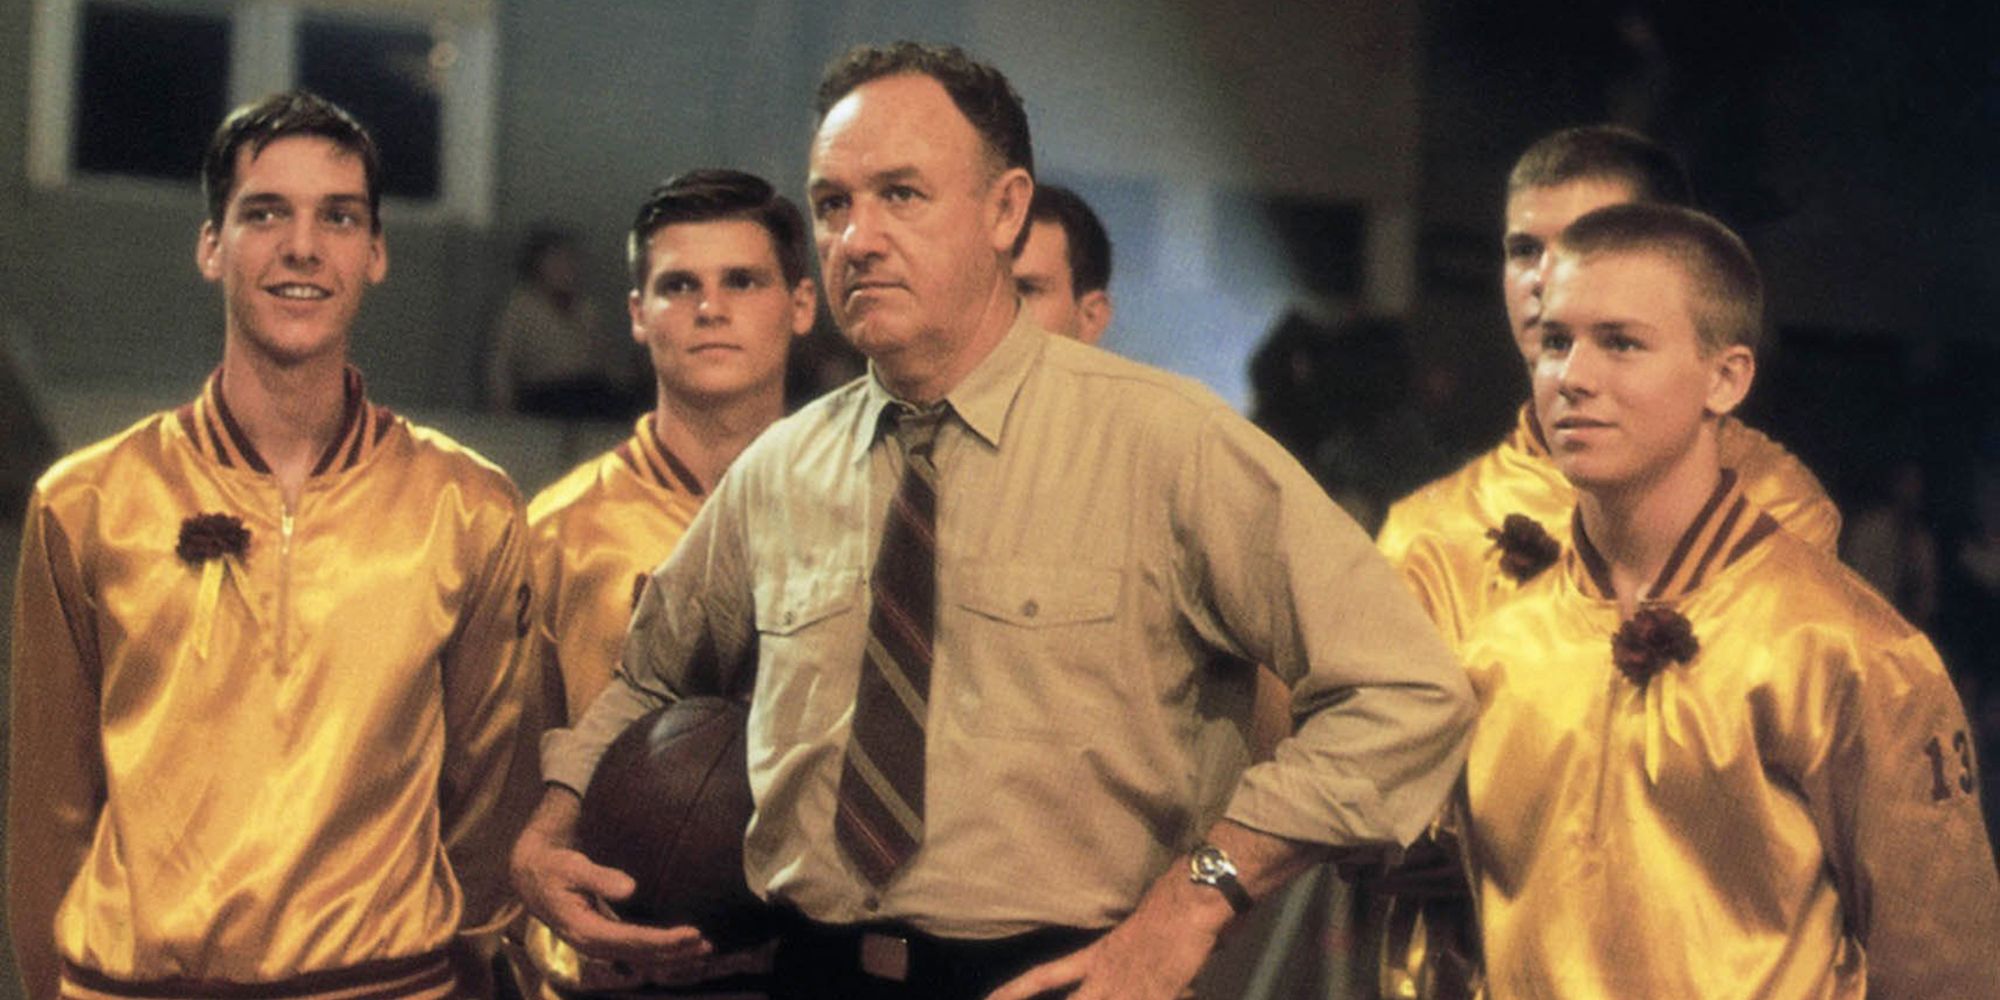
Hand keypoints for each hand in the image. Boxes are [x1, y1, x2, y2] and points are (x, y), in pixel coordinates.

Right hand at [509, 789, 712, 969]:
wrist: (533, 876)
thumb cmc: (554, 867)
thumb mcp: (572, 867)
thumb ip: (600, 877)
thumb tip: (631, 888)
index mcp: (585, 931)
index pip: (633, 941)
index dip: (664, 940)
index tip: (692, 933)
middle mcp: (594, 945)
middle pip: (642, 956)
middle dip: (676, 953)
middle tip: (707, 944)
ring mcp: (601, 945)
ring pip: (642, 960)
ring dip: (673, 959)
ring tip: (704, 952)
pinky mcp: (608, 939)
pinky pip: (639, 953)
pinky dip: (662, 955)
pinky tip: (684, 952)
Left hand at [984, 873, 1226, 999]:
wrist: (1192, 900)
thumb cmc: (1170, 904)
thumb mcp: (1138, 930)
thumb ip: (1128, 955)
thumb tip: (1130, 967)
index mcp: (1098, 956)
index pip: (1046, 976)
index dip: (1015, 992)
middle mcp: (1107, 976)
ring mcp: (1129, 990)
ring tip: (1119, 995)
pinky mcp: (1155, 995)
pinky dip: (1158, 997)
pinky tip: (1172, 993)